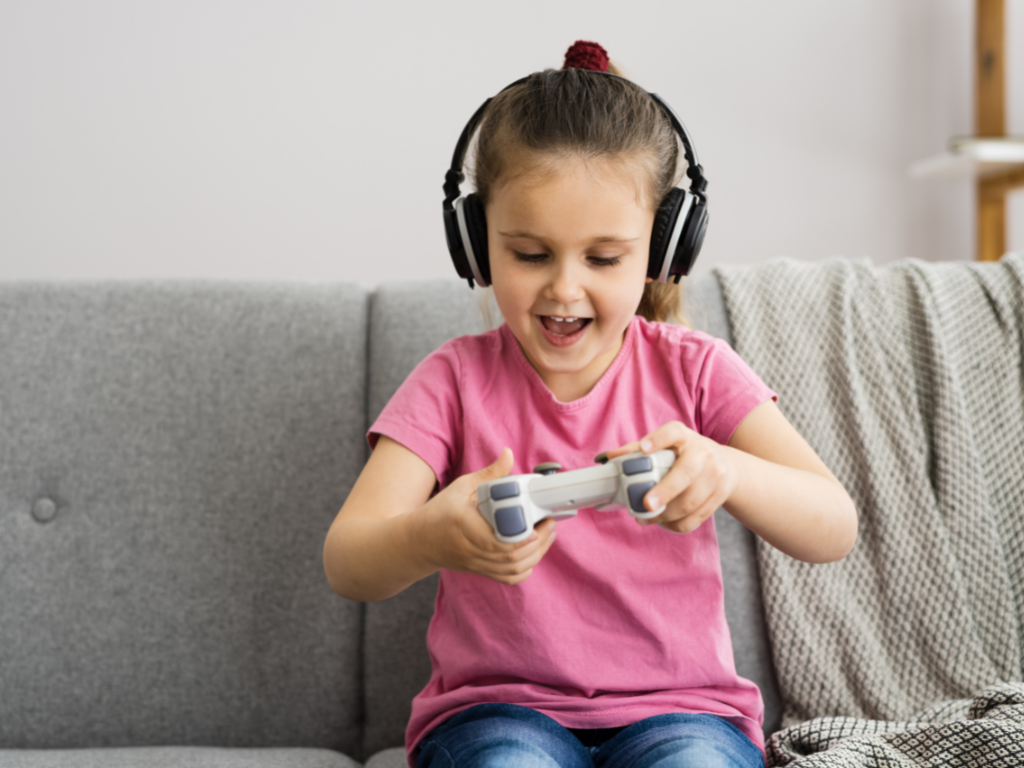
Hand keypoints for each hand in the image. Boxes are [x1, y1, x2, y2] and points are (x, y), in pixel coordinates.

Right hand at [421, 448, 557, 584]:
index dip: (522, 538)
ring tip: (547, 535)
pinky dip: (524, 569)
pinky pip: (508, 578)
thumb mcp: (461, 487)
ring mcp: (477, 563)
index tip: (538, 525)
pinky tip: (533, 554)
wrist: (419, 541)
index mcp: (465, 527)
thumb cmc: (439, 512)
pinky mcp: (481, 571)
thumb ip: (489, 474)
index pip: (498, 541)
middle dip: (538, 543)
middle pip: (512, 557)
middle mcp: (472, 550)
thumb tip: (508, 454)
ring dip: (536, 555)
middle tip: (550, 524)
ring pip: (513, 569)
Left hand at [606, 423, 738, 533]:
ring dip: (666, 515)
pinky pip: (698, 517)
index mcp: (685, 437)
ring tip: (647, 517)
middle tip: (646, 504)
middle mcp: (703, 453)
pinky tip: (665, 523)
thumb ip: (637, 450)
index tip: (644, 449)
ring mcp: (716, 475)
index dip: (658, 439)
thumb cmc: (687, 455)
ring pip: (691, 501)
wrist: (727, 466)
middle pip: (685, 474)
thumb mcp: (667, 446)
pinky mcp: (720, 496)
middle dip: (665, 491)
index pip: (673, 433)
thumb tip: (610, 457)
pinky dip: (678, 524)